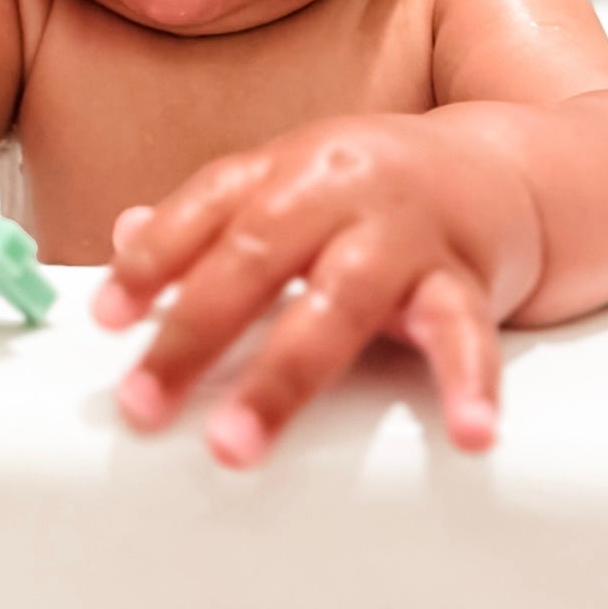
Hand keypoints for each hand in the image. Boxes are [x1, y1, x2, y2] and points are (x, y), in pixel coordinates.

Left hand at [91, 112, 520, 468]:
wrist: (500, 169)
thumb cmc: (378, 186)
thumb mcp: (290, 181)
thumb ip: (213, 215)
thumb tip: (123, 236)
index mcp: (288, 165)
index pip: (206, 205)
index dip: (151, 259)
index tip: (107, 318)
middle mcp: (339, 186)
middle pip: (256, 255)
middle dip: (193, 333)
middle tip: (144, 402)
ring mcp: (403, 230)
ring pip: (339, 300)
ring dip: (283, 376)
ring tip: (237, 442)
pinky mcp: (464, 275)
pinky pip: (463, 330)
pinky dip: (464, 381)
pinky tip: (463, 431)